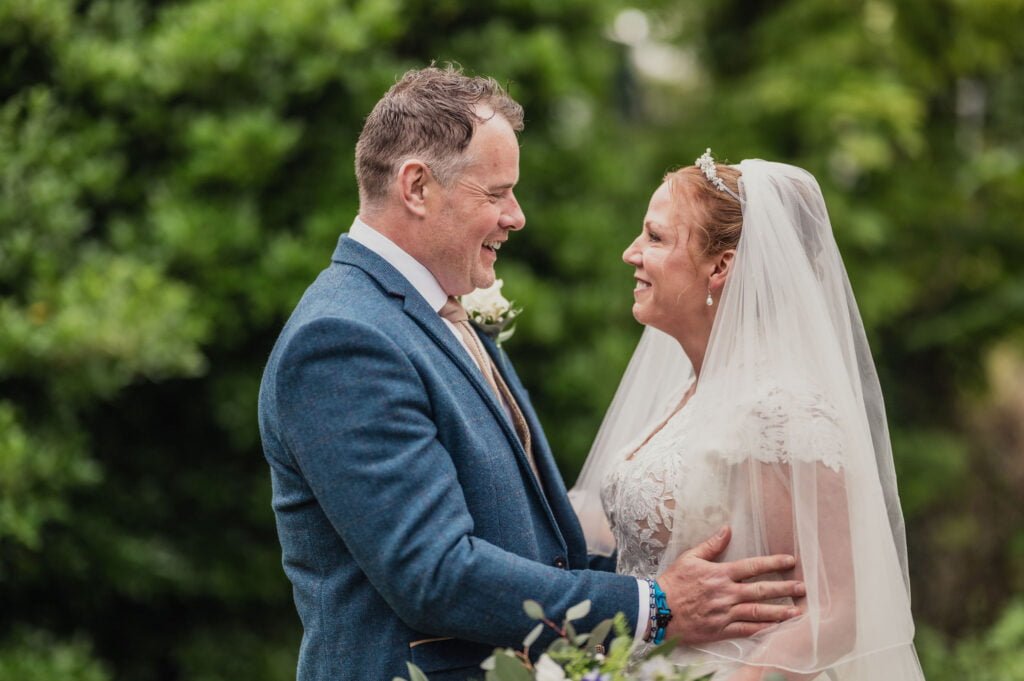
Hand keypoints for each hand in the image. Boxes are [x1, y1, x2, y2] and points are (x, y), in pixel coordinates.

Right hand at [656, 525, 804, 644]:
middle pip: (761, 590)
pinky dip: (762, 629)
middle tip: (803, 588)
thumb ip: (711, 545)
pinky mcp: (720, 629)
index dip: (773, 563)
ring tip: (798, 611)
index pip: (752, 566)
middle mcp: (726, 593)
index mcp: (720, 574)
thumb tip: (727, 529)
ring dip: (779, 611)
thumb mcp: (690, 558)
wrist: (657, 609)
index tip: (790, 561)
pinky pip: (746, 630)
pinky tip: (777, 628)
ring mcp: (724, 613)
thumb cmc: (673, 582)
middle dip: (784, 588)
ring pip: (757, 611)